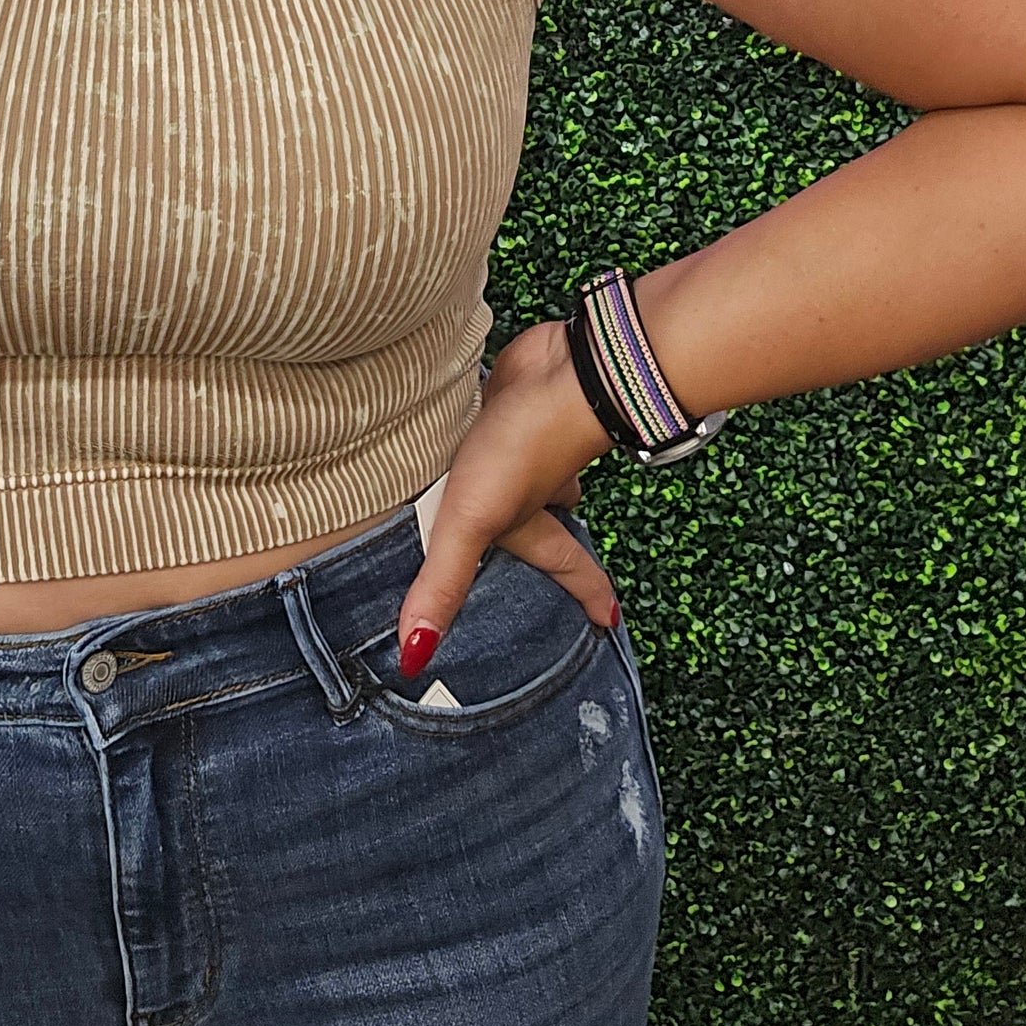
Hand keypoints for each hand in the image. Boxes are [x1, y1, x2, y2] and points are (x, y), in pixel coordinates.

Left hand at [397, 321, 618, 669]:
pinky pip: (497, 418)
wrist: (556, 367)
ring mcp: (522, 438)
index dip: (586, 594)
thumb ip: (444, 582)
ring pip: (523, 466)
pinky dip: (487, 420)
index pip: (564, 566)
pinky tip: (464, 414)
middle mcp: (533, 483)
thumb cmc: (525, 446)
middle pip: (546, 515)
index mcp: (532, 520)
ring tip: (485, 481)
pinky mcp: (506, 397)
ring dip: (513, 474)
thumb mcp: (475, 522)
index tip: (608, 620)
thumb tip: (417, 658)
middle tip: (544, 547)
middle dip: (548, 530)